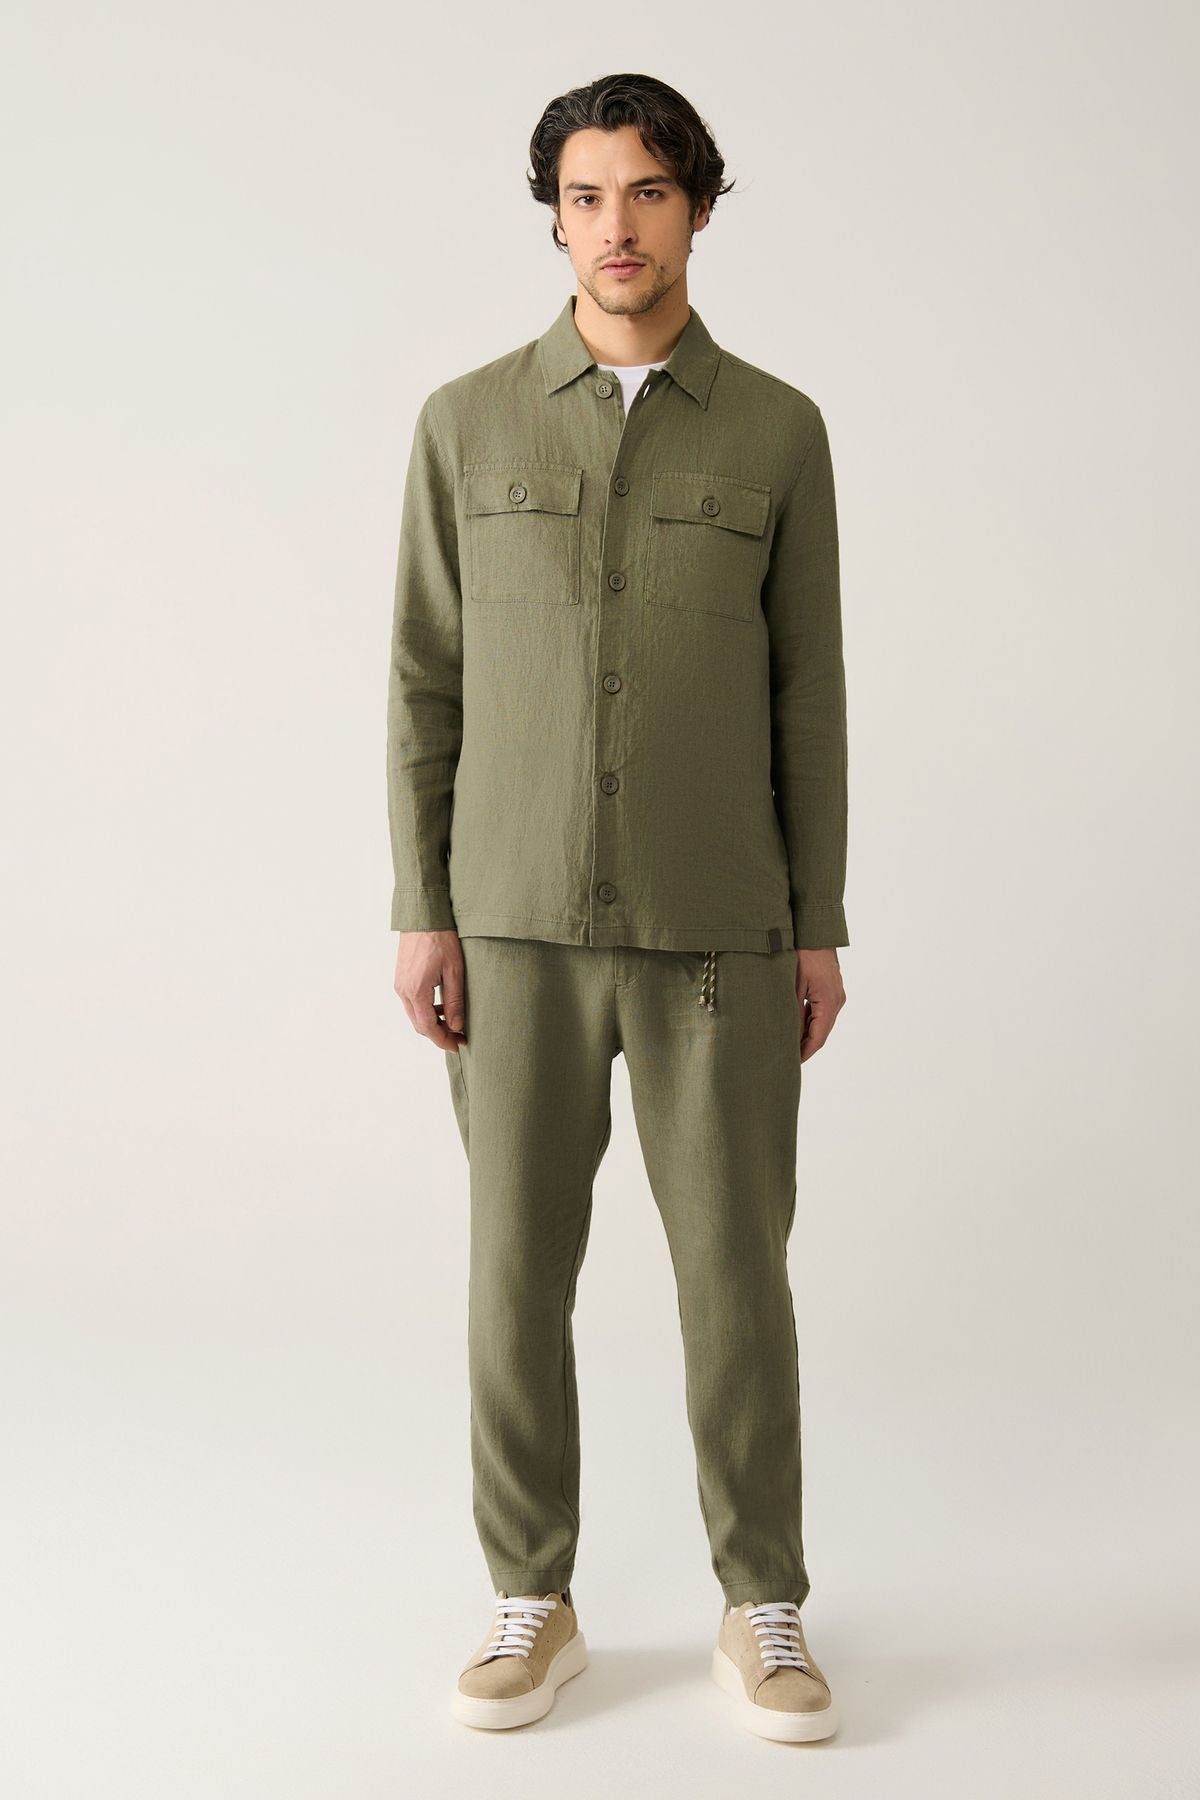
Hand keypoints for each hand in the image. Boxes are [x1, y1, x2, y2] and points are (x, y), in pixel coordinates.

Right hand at [395, 930, 467, 1050]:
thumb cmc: (441, 939)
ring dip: (433, 1023)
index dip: (443, 1040)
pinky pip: (412, 1003)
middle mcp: (403, 991)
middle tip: (460, 1037)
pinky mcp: (402, 978)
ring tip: (454, 1022)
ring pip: (415, 1015)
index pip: (428, 1028)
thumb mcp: (454, 971)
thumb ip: (454, 1001)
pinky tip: (442, 1006)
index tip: (458, 1046)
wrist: (423, 916)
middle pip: (420, 1025)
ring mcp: (400, 984)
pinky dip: (426, 1010)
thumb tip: (456, 1026)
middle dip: (439, 1034)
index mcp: (416, 992)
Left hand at [795, 948, 845, 1061]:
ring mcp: (836, 994)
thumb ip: (792, 1012)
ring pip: (821, 1022)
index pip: (818, 1038)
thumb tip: (787, 1037)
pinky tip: (794, 1023)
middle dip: (805, 1046)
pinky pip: (821, 1011)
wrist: (816, 930)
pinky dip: (809, 1020)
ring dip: (806, 1033)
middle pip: (821, 1032)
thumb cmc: (803, 953)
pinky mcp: (832, 988)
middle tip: (787, 1057)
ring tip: (787, 1043)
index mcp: (829, 1002)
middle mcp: (837, 1001)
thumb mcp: (793, 984)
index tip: (792, 1063)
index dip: (805, 1053)